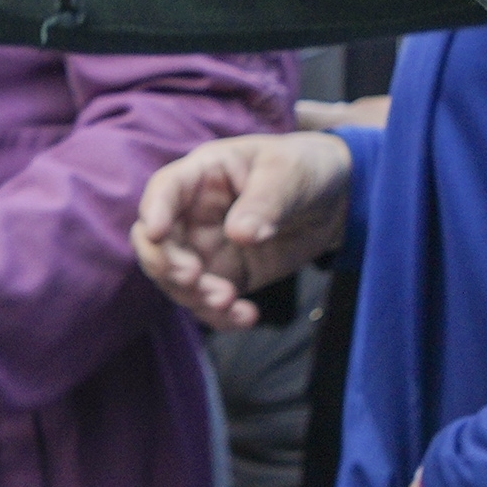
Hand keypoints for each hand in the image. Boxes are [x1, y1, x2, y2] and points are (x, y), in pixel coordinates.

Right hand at [133, 128, 354, 327]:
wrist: (332, 200)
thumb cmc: (304, 169)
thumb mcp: (290, 174)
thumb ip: (265, 201)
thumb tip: (239, 234)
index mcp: (204, 176)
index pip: (166, 189)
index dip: (154, 209)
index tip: (156, 232)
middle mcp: (193, 214)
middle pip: (155, 242)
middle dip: (166, 264)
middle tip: (194, 277)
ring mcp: (205, 249)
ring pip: (176, 280)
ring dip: (194, 296)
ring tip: (230, 300)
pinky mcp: (224, 276)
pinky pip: (208, 303)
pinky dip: (221, 316)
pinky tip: (247, 316)